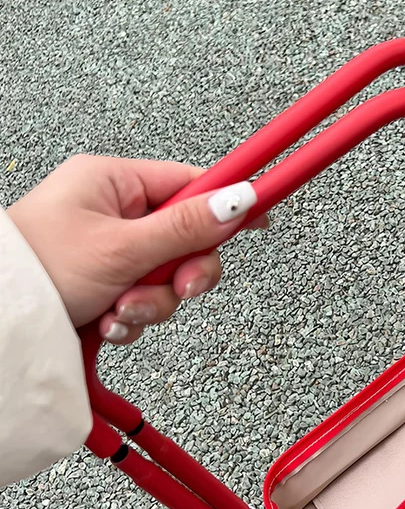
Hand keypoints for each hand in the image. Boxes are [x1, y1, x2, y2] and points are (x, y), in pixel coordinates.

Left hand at [6, 154, 267, 343]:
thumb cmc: (39, 270)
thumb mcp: (122, 248)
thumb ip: (186, 228)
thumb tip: (239, 201)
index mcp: (114, 184)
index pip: (190, 184)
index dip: (227, 202)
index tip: (261, 214)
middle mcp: (114, 213)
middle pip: (185, 239)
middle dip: (180, 274)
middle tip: (176, 288)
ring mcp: (111, 250)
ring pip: (166, 277)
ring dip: (152, 303)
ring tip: (120, 312)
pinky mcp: (106, 284)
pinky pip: (143, 298)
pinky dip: (132, 317)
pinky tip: (108, 324)